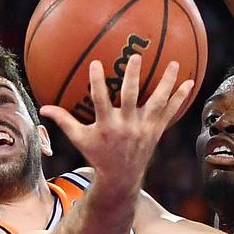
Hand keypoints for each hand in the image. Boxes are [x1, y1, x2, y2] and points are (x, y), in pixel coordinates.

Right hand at [40, 54, 193, 185]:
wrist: (121, 177)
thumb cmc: (98, 154)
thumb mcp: (79, 139)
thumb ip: (63, 121)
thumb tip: (42, 108)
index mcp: (106, 125)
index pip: (100, 100)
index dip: (97, 82)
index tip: (96, 63)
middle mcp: (127, 125)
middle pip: (130, 97)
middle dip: (132, 77)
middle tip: (135, 56)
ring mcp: (144, 128)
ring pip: (157, 102)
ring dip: (167, 83)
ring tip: (175, 64)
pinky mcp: (156, 130)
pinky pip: (170, 112)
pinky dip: (180, 98)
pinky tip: (190, 82)